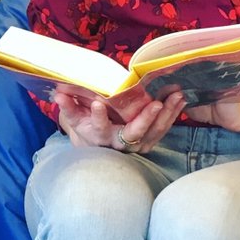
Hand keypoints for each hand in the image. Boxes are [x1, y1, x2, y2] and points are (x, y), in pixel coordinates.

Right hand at [55, 87, 185, 153]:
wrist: (99, 145)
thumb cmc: (87, 126)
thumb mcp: (75, 118)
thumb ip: (68, 106)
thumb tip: (57, 94)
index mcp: (100, 135)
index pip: (99, 127)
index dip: (98, 116)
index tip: (98, 103)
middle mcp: (119, 143)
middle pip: (133, 134)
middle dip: (145, 119)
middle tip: (156, 104)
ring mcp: (137, 144)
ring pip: (154, 132)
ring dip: (167, 114)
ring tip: (176, 95)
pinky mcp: (149, 141)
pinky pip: (164, 129)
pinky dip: (173, 115)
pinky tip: (181, 100)